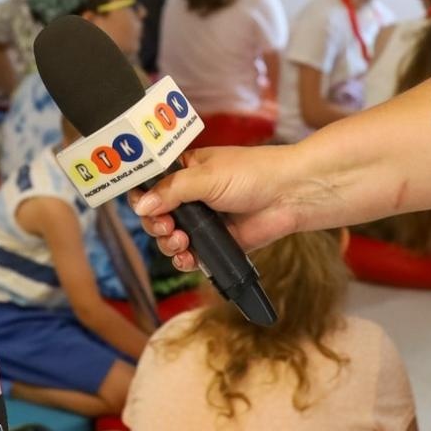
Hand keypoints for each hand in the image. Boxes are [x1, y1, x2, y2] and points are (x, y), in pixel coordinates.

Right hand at [131, 144, 306, 271]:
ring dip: (168, 244)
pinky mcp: (217, 242)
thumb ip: (172, 191)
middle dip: (155, 225)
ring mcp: (204, 221)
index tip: (144, 208)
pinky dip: (184, 260)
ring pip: (170, 238)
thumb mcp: (206, 176)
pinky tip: (188, 258)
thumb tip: (140, 205)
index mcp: (185, 171)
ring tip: (182, 241)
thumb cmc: (253, 173)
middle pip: (156, 216)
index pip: (151, 185)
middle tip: (166, 227)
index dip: (143, 198)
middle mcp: (191, 196)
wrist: (290, 195)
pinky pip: (192, 256)